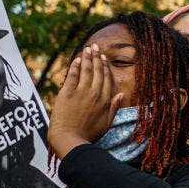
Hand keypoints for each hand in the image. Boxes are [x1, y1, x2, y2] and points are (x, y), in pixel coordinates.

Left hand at [47, 44, 123, 158]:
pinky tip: (77, 59)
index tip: (104, 58)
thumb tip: (120, 95)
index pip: (107, 78)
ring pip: (87, 70)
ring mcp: (81, 92)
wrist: (71, 141)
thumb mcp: (106, 123)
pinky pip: (73, 75)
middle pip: (97, 71)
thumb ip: (114, 108)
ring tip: (88, 48)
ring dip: (88, 58)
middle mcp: (95, 94)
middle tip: (96, 46)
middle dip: (97, 57)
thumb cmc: (88, 135)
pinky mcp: (67, 93)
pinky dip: (75, 66)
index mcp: (105, 101)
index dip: (105, 67)